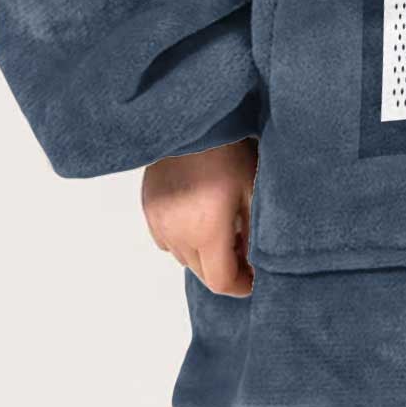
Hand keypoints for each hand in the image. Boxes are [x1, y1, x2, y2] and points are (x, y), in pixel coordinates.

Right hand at [141, 136, 258, 295]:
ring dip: (204, 253)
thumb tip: (257, 265)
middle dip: (225, 268)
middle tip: (244, 245)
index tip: (256, 276)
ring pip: (184, 257)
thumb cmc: (228, 150)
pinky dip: (185, 238)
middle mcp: (177, 234)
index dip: (242, 285)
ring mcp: (159, 223)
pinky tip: (200, 214)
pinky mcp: (149, 209)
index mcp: (206, 232)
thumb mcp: (252, 192)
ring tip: (224, 225)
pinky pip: (168, 239)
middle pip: (202, 273)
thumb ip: (255, 236)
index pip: (220, 282)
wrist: (191, 121)